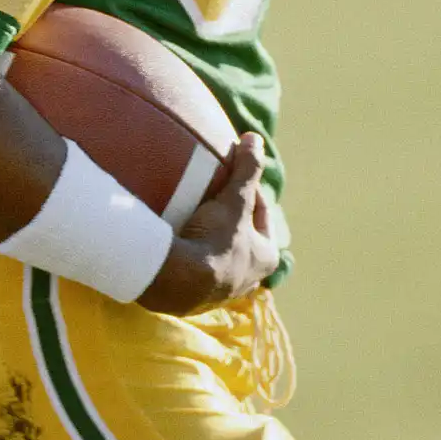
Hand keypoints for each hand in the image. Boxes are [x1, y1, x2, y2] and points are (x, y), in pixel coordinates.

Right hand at [137, 133, 279, 315]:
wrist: (179, 283)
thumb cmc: (215, 241)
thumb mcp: (234, 201)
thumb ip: (246, 170)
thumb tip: (255, 138)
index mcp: (266, 256)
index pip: (262, 216)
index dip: (249, 194)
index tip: (233, 179)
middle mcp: (249, 279)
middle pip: (241, 240)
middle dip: (229, 221)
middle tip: (212, 199)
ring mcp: (221, 293)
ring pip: (219, 260)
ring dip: (208, 242)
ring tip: (191, 220)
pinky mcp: (194, 301)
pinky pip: (194, 273)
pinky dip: (189, 259)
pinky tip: (174, 247)